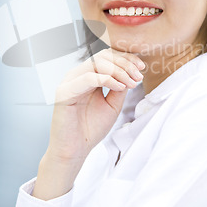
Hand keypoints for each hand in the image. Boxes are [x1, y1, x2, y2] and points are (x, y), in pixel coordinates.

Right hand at [33, 48, 144, 199]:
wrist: (76, 149)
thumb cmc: (91, 128)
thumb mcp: (113, 104)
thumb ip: (120, 86)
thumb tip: (132, 72)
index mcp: (87, 75)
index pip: (107, 56)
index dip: (125, 58)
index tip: (142, 67)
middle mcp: (77, 75)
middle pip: (102, 56)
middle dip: (124, 63)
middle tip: (138, 76)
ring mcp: (69, 82)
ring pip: (96, 64)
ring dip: (118, 71)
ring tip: (131, 83)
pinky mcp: (64, 92)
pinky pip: (88, 78)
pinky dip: (107, 80)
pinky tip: (120, 87)